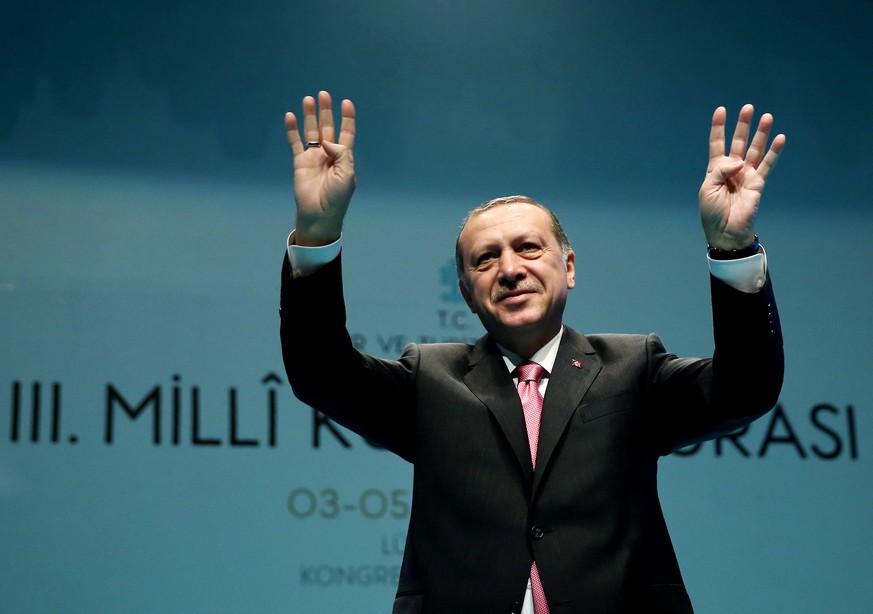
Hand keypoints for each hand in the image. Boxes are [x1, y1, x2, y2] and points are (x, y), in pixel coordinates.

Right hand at [285, 91, 355, 245]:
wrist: (319, 215)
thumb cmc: (337, 198)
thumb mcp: (347, 175)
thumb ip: (341, 153)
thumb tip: (327, 141)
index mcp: (344, 158)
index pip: (346, 133)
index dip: (347, 118)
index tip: (346, 102)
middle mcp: (329, 155)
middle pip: (328, 128)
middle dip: (326, 111)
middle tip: (323, 94)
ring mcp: (314, 158)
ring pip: (311, 132)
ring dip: (310, 115)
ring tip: (308, 99)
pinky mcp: (300, 163)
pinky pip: (295, 143)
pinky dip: (292, 130)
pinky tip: (290, 116)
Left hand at [699, 104, 784, 249]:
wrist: (725, 233)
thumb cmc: (712, 214)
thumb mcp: (707, 189)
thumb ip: (720, 170)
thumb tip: (739, 161)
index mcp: (715, 169)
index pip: (717, 143)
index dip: (718, 128)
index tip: (721, 110)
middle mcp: (732, 169)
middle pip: (738, 142)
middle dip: (743, 125)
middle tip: (748, 107)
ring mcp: (746, 175)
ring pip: (755, 149)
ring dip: (761, 134)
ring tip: (767, 116)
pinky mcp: (758, 183)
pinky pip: (767, 164)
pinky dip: (774, 152)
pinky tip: (780, 138)